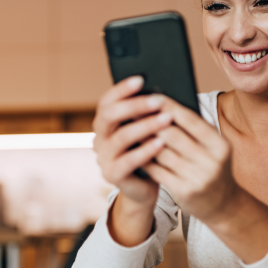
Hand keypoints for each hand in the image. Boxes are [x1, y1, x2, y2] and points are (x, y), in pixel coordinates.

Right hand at [92, 77, 172, 244]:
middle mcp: (99, 138)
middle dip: (134, 105)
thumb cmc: (149, 152)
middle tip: (159, 100)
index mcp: (105, 123)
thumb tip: (164, 90)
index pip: (106, 101)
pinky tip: (162, 142)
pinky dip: (146, 150)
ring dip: (146, 126)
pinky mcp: (112, 175)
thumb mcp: (147, 131)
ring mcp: (103, 158)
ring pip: (121, 137)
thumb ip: (148, 114)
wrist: (145, 188)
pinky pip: (128, 161)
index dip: (121, 89)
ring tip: (167, 119)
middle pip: (109, 115)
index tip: (141, 79)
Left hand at [142, 97, 238, 226]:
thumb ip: (194, 129)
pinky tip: (135, 150)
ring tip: (130, 128)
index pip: (191, 120)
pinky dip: (145, 159)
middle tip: (133, 110)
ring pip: (162, 153)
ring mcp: (198, 178)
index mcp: (220, 144)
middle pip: (173, 135)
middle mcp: (212, 161)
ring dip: (144, 140)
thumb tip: (164, 105)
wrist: (222, 203)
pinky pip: (158, 171)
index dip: (170, 106)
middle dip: (151, 121)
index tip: (151, 96)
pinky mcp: (184, 192)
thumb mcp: (213, 148)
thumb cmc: (211, 166)